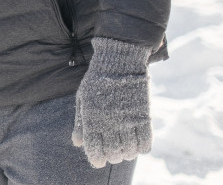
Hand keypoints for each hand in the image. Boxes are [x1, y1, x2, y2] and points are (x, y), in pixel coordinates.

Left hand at [72, 37, 152, 167]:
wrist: (120, 61)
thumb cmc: (97, 80)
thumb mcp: (82, 98)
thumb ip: (80, 122)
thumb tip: (77, 143)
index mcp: (92, 117)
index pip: (94, 149)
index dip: (96, 159)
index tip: (98, 161)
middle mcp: (110, 122)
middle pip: (113, 153)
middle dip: (111, 156)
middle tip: (111, 153)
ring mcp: (128, 120)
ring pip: (129, 151)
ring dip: (126, 154)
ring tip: (124, 149)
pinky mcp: (143, 116)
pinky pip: (145, 142)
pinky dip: (141, 148)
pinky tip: (137, 145)